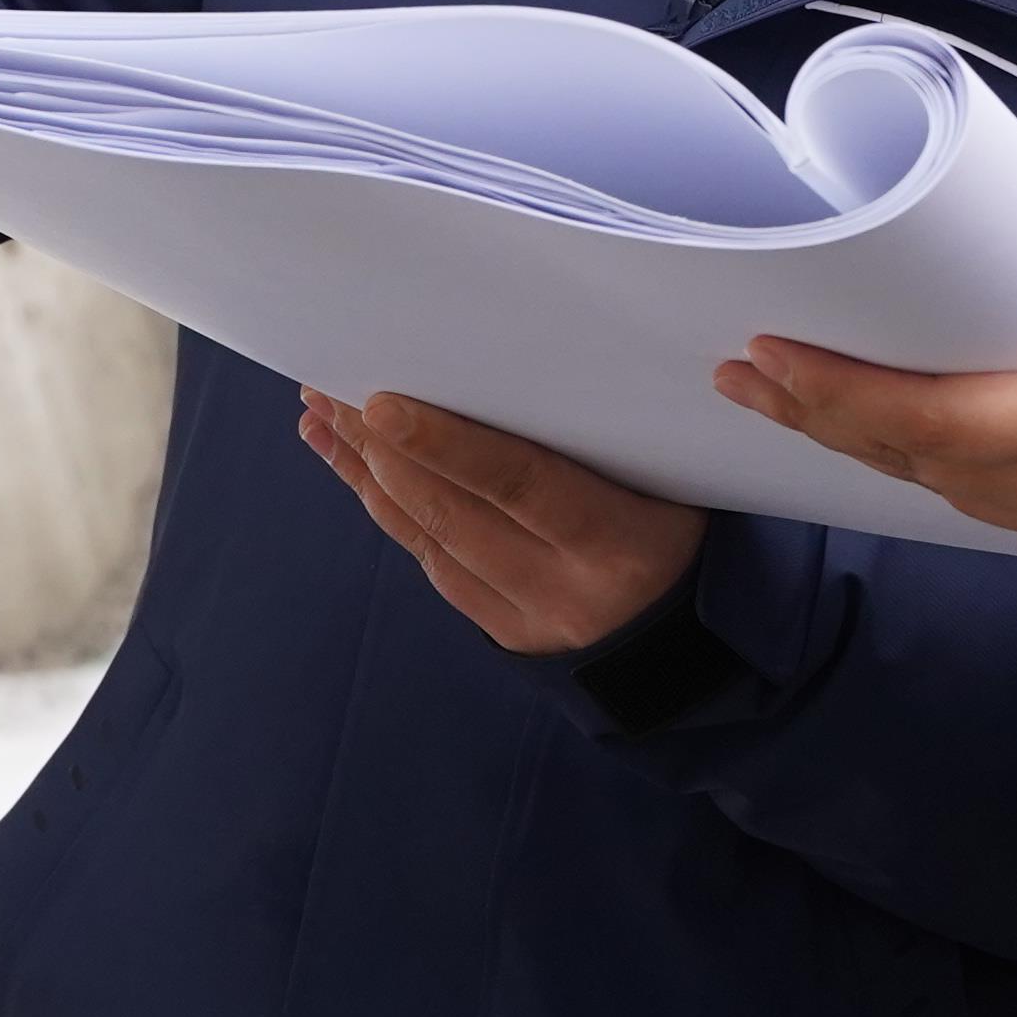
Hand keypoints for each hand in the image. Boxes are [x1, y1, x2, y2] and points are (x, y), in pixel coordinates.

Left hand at [300, 390, 709, 655]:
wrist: (693, 651)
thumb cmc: (686, 531)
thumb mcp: (672, 485)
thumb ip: (601, 440)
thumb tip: (507, 366)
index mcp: (620, 541)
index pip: (521, 486)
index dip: (449, 445)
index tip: (382, 403)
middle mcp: (566, 588)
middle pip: (455, 513)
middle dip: (382, 448)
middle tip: (330, 386)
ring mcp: (528, 618)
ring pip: (430, 537)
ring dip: (368, 473)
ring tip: (323, 416)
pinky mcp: (501, 633)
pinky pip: (431, 564)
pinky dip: (388, 511)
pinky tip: (356, 470)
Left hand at [717, 142, 1016, 558]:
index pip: (928, 418)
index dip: (838, 392)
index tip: (773, 353)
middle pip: (911, 461)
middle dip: (819, 417)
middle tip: (746, 376)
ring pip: (941, 488)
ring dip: (860, 444)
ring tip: (793, 400)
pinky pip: (982, 503)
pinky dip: (921, 466)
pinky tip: (897, 440)